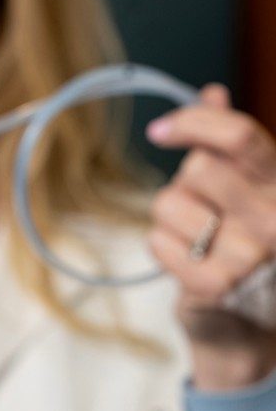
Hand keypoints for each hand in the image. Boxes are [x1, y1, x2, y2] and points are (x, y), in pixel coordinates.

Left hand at [147, 83, 275, 389]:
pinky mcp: (220, 285)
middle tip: (203, 207)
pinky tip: (189, 262)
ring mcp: (253, 253)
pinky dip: (162, 248)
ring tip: (200, 239)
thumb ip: (227, 140)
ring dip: (170, 218)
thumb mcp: (244, 182)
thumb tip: (213, 93)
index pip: (239, 135)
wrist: (247, 318)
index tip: (160, 132)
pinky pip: (157, 242)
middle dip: (185, 183)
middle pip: (198, 169)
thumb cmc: (241, 235)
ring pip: (168, 204)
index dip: (193, 123)